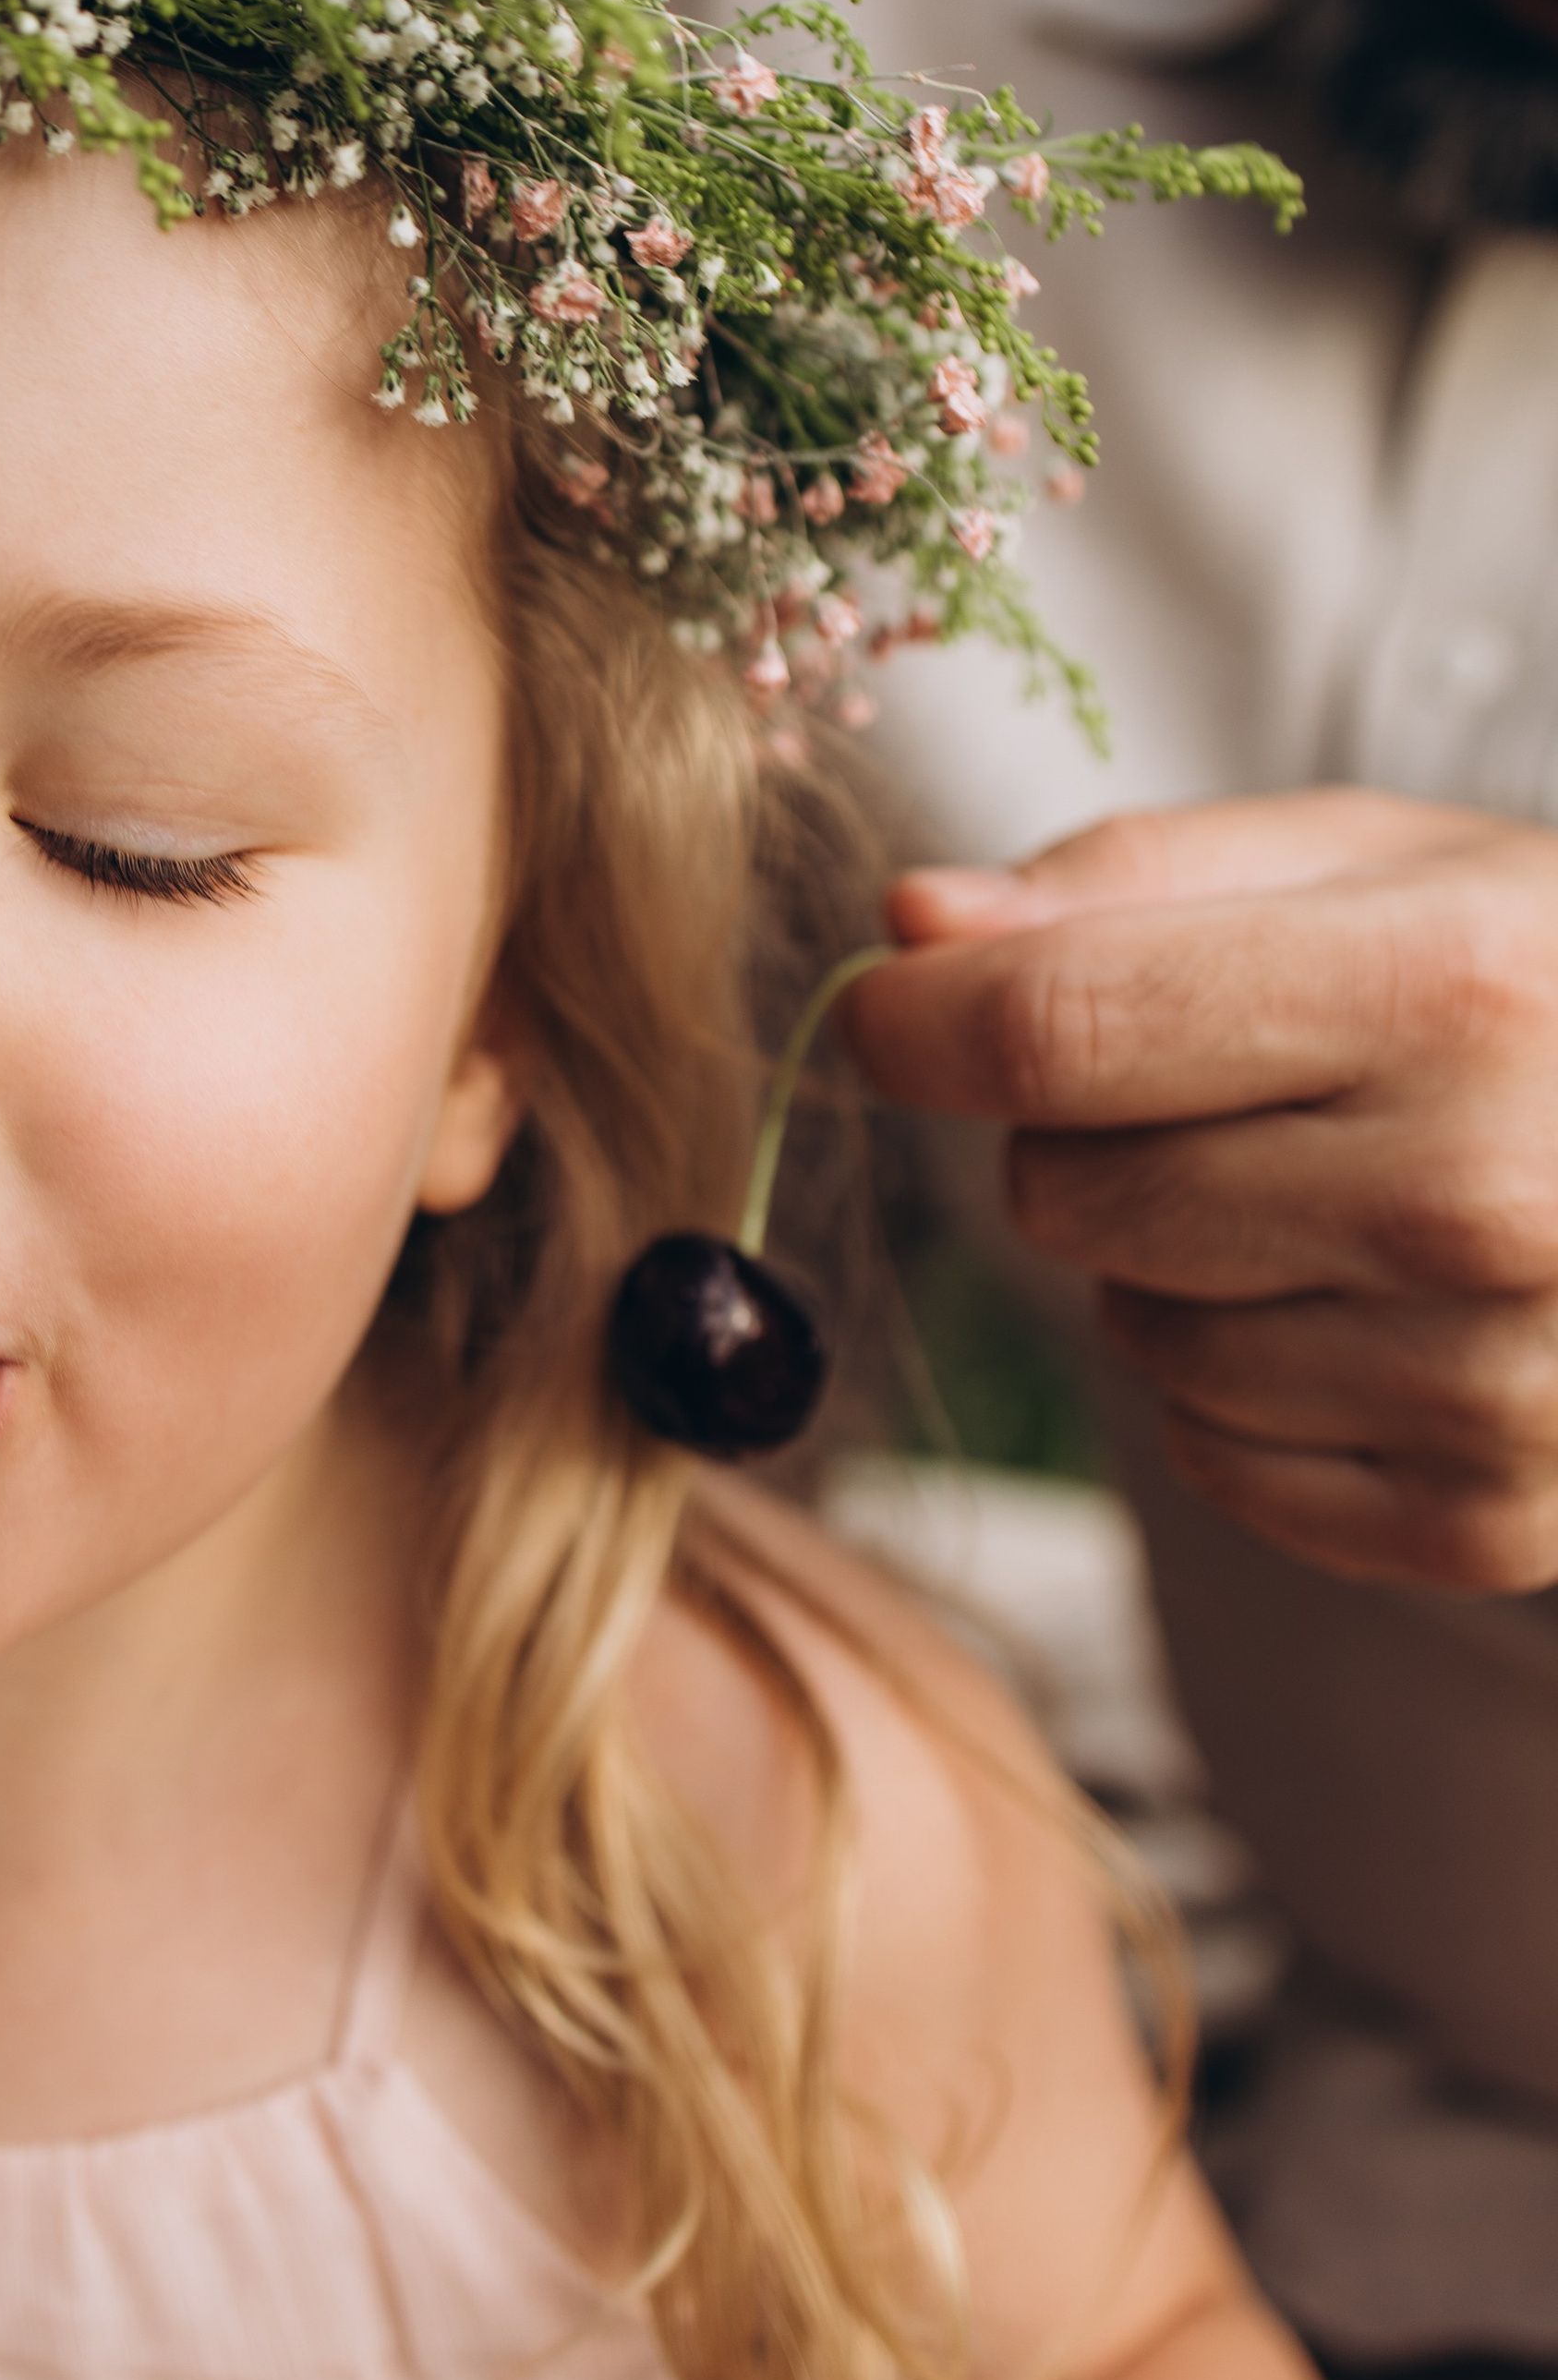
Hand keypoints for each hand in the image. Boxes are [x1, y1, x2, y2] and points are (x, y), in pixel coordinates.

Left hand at [845, 790, 1557, 1592]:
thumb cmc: (1548, 983)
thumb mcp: (1382, 859)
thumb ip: (1133, 879)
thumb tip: (909, 929)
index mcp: (1448, 991)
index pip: (1056, 1029)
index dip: (916, 1023)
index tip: (887, 1011)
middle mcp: (1478, 1197)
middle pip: (1066, 1194)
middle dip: (1079, 1135)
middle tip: (1219, 1089)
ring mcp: (1495, 1381)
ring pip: (1131, 1338)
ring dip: (1166, 1268)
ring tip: (1321, 1195)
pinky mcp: (1491, 1520)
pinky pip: (1214, 1462)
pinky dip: (1242, 1395)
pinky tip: (1365, 1308)